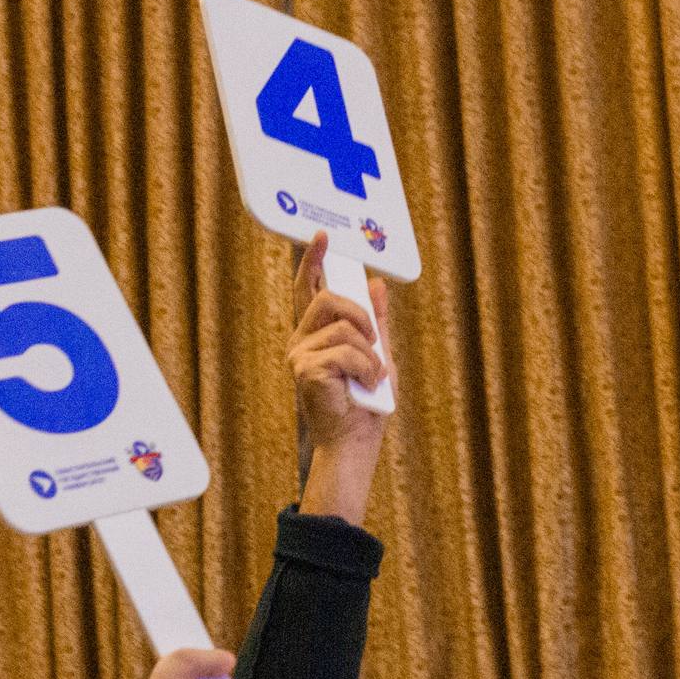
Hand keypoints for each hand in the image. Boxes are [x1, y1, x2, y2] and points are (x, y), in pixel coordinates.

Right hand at [289, 232, 388, 521]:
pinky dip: (368, 368)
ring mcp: (300, 355)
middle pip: (330, 298)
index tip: (323, 238)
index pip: (308, 289)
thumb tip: (376, 284)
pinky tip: (366, 386)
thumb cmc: (365, 402)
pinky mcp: (306, 370)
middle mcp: (302, 341)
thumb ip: (376, 320)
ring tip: (371, 376)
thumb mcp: (379, 353)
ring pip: (346, 327)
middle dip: (362, 315)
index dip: (312, 260)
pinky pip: (348, 350)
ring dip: (371, 353)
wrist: (356, 441)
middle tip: (374, 341)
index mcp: (315, 334)